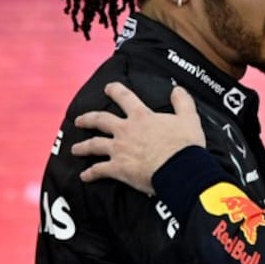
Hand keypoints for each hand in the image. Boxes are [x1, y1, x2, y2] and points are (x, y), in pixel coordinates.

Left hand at [71, 82, 205, 194]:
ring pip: (94, 145)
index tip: (108, 88)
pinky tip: (84, 176)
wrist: (179, 169)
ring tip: (75, 149)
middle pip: (101, 120)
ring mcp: (119, 149)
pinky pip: (99, 170)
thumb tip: (177, 89)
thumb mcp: (189, 118)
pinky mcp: (118, 169)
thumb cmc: (184, 144)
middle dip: (88, 119)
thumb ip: (182, 101)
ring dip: (83, 147)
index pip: (125, 98)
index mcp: (141, 117)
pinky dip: (90, 174)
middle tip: (80, 120)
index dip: (115, 91)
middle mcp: (125, 130)